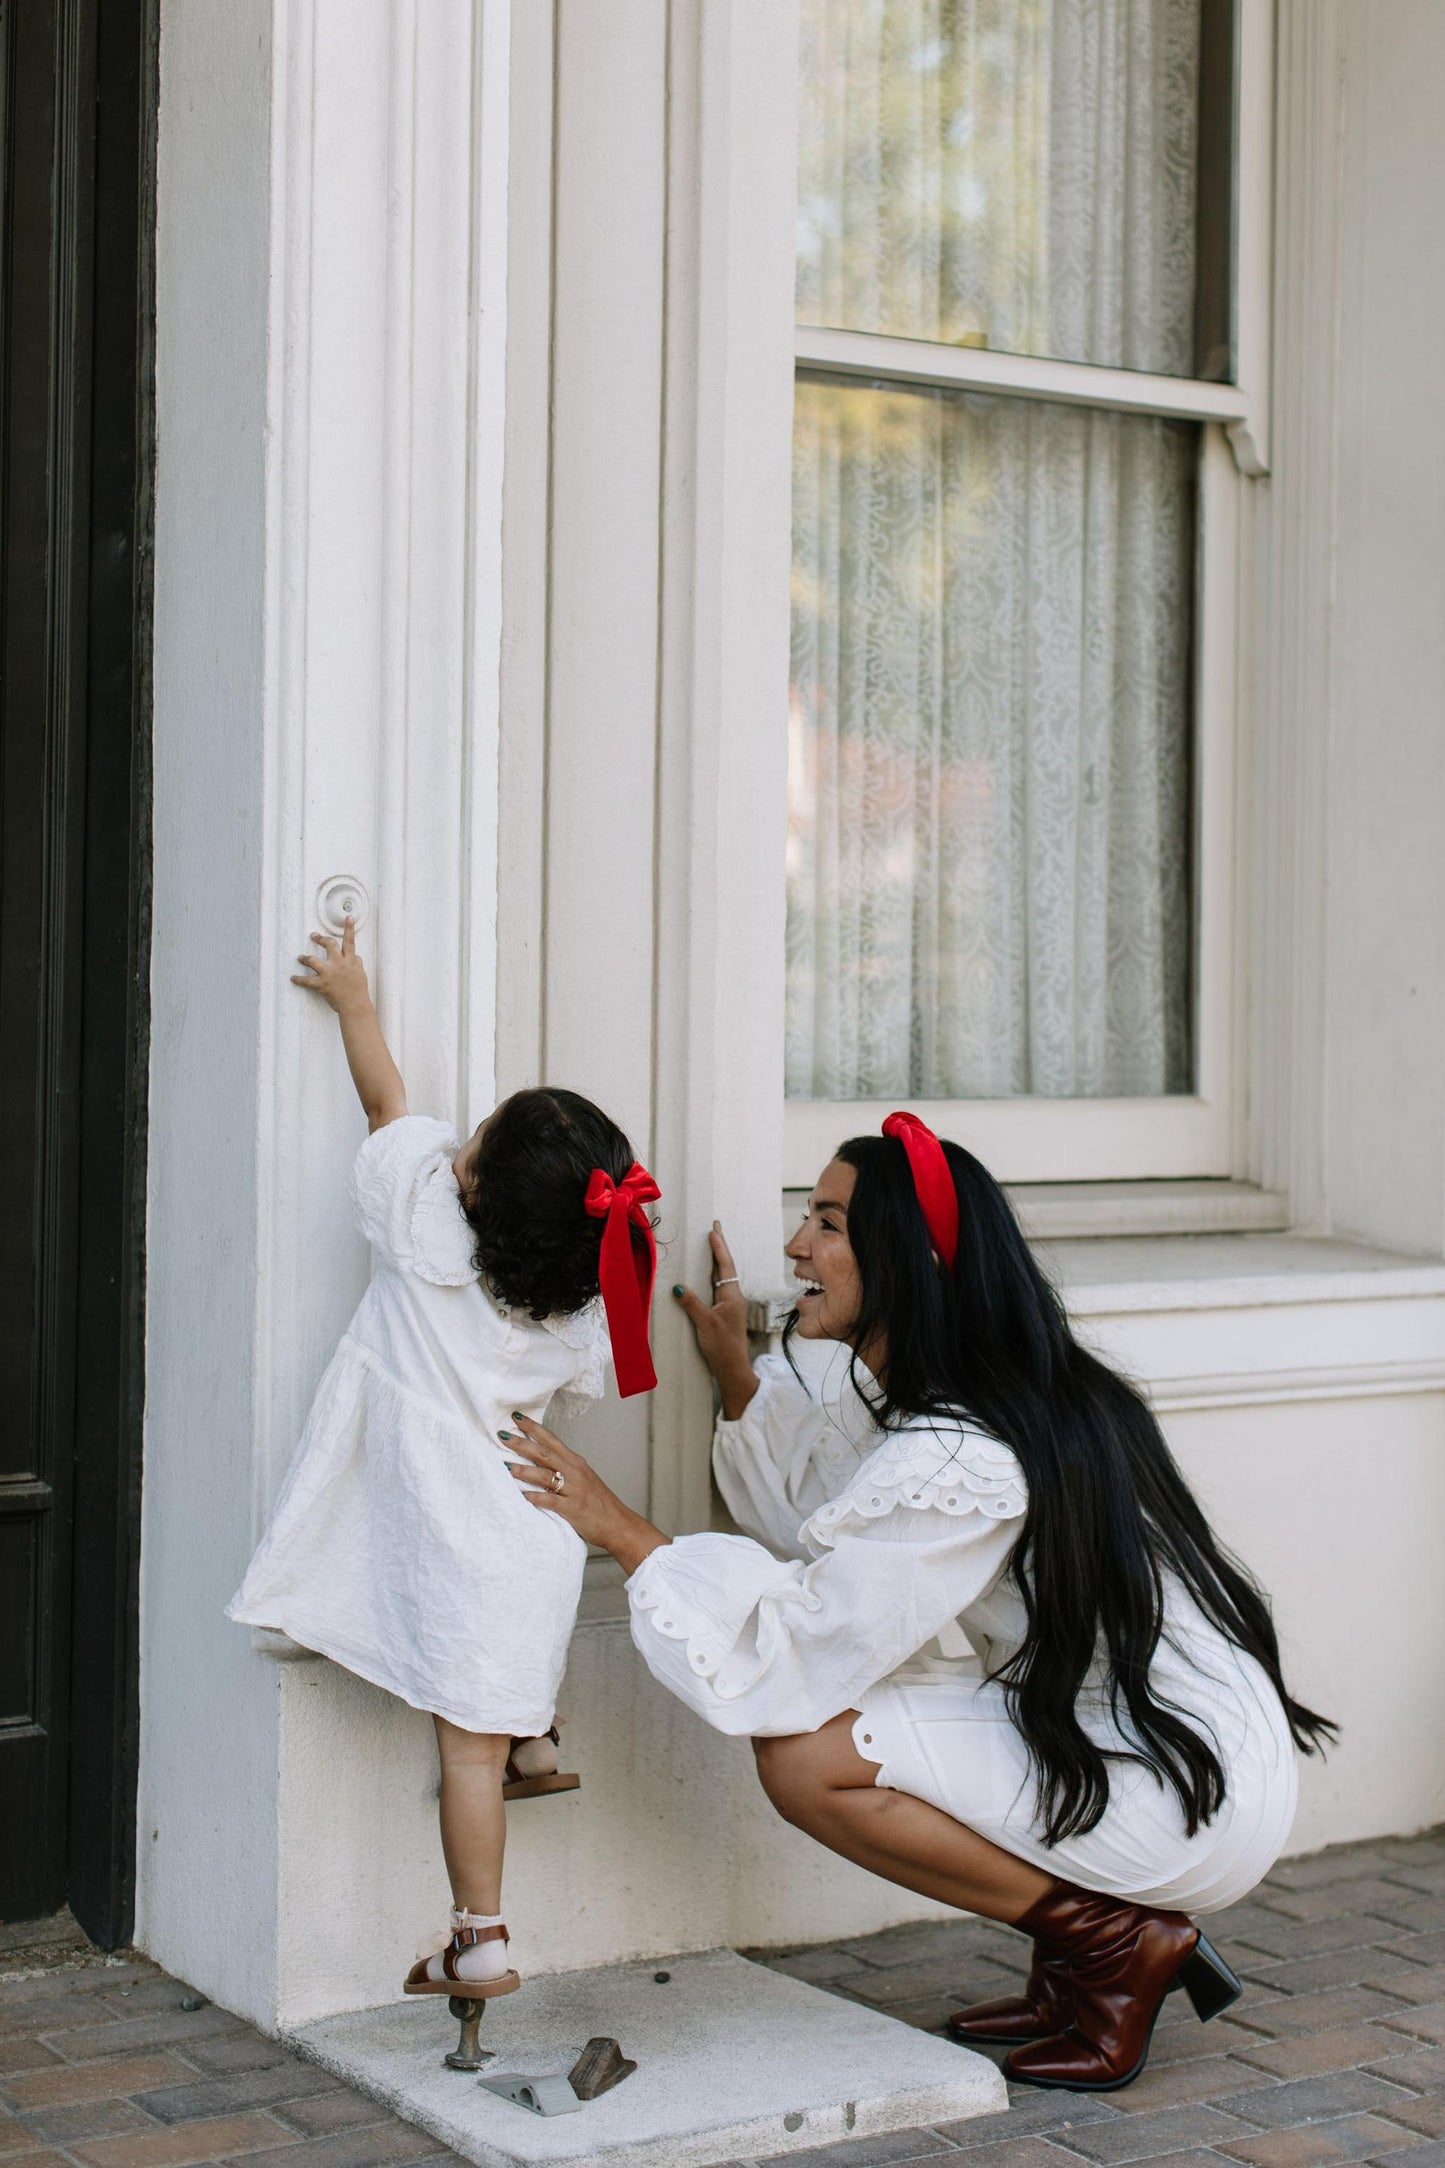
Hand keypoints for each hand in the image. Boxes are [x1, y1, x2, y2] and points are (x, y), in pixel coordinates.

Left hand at [291, 915, 371, 1014]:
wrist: (355, 1006)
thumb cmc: (359, 991)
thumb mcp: (361, 974)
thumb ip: (356, 963)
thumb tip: (354, 955)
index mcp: (351, 961)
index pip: (350, 942)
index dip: (349, 928)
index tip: (348, 918)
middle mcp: (340, 964)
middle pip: (329, 945)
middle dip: (320, 939)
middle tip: (313, 935)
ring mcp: (330, 973)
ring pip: (314, 960)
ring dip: (305, 958)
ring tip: (300, 957)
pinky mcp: (322, 984)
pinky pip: (307, 980)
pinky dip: (298, 979)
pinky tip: (293, 977)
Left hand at [501, 1414, 668, 1574]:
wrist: (618, 1524)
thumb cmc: (598, 1502)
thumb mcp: (583, 1478)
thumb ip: (564, 1468)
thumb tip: (540, 1460)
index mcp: (576, 1463)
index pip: (551, 1440)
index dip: (534, 1428)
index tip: (516, 1417)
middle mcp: (575, 1472)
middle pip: (545, 1454)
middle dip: (522, 1444)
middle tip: (502, 1436)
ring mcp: (574, 1490)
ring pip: (546, 1476)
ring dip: (525, 1471)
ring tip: (506, 1466)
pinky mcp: (573, 1509)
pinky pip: (552, 1501)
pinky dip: (537, 1497)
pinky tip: (524, 1496)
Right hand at [672, 1223, 757, 1418]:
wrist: (732, 1369)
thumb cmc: (722, 1347)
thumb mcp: (705, 1323)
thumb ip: (692, 1304)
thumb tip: (678, 1287)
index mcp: (732, 1296)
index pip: (725, 1266)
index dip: (719, 1247)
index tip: (713, 1230)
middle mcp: (733, 1297)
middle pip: (725, 1267)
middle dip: (719, 1247)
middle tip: (714, 1228)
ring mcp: (729, 1305)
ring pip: (722, 1276)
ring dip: (716, 1260)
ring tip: (711, 1244)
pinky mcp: (724, 1313)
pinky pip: (717, 1287)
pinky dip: (712, 1275)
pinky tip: (707, 1273)